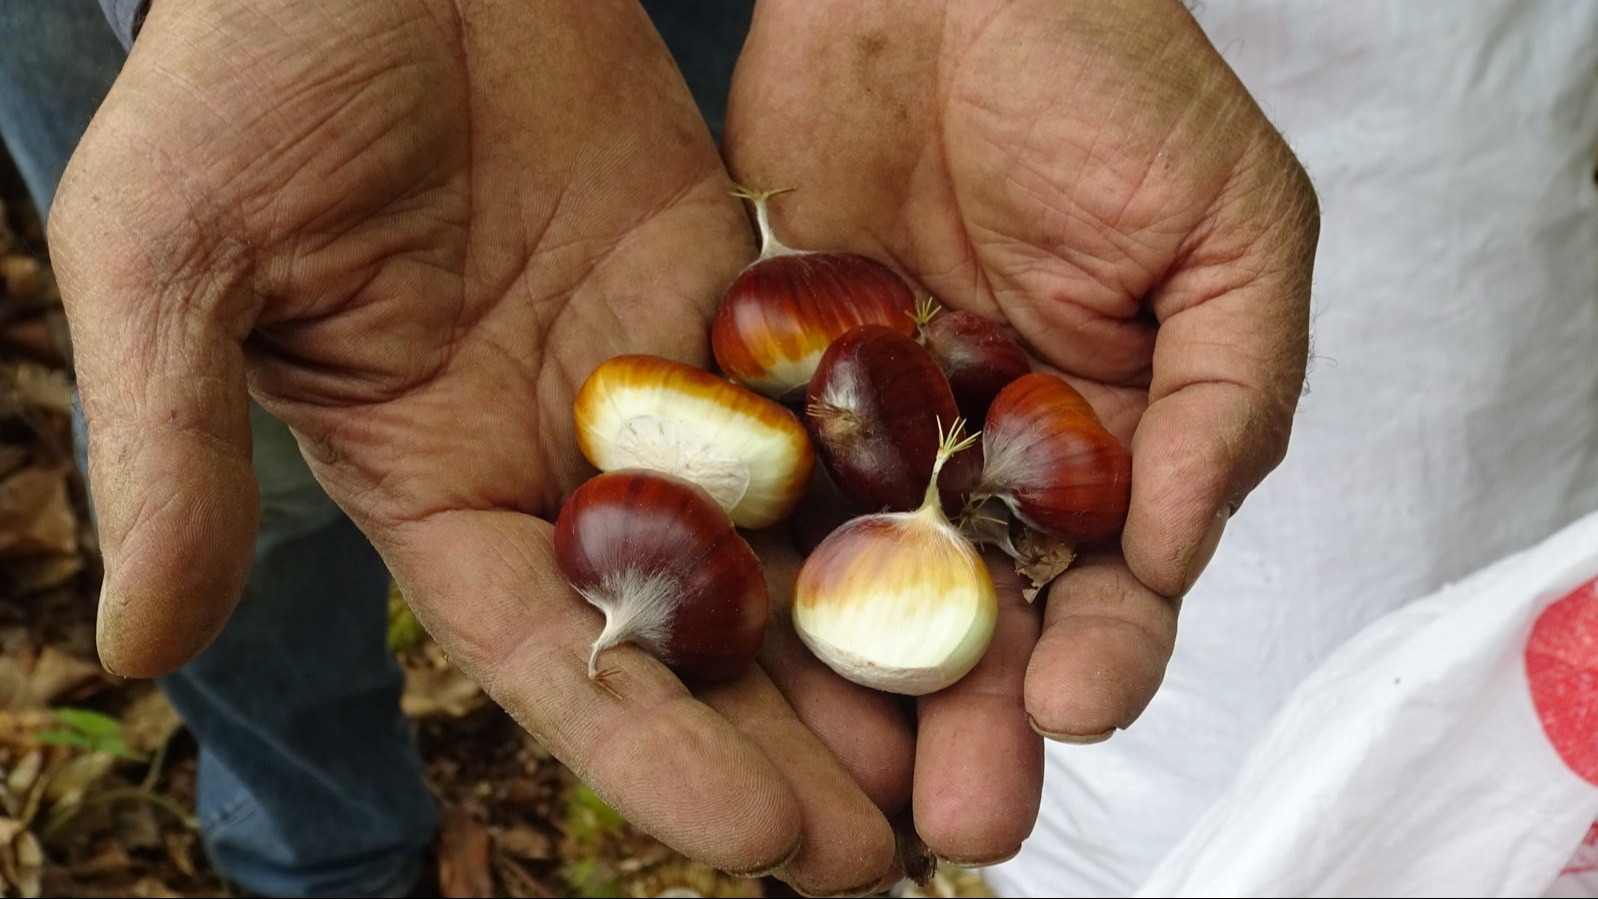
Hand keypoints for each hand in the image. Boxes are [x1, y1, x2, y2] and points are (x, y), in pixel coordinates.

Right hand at [50, 0, 901, 890]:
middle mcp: (552, 446)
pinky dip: (894, 467)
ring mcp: (652, 367)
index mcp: (428, 478)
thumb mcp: (169, 254)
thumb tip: (137, 648)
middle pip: (691, 629)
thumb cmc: (248, 63)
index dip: (658, 759)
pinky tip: (988, 540)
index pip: (551, 656)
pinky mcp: (725, 278)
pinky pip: (824, 391)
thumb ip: (167, 447)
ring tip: (974, 728)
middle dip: (794, 738)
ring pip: (777, 530)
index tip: (768, 849)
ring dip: (869, 630)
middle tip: (906, 840)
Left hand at [725, 0, 1318, 862]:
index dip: (1102, 652)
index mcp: (1100, 436)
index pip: (1106, 581)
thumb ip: (1222, 395)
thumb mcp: (1226, 229)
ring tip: (836, 786)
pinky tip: (727, 638)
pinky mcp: (762, 378)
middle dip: (970, 717)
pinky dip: (743, 559)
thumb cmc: (1113, 78)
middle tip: (956, 821)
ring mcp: (864, 426)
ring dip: (850, 686)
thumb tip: (1167, 558)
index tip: (1077, 709)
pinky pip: (753, 480)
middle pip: (972, 613)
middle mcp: (978, 454)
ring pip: (854, 579)